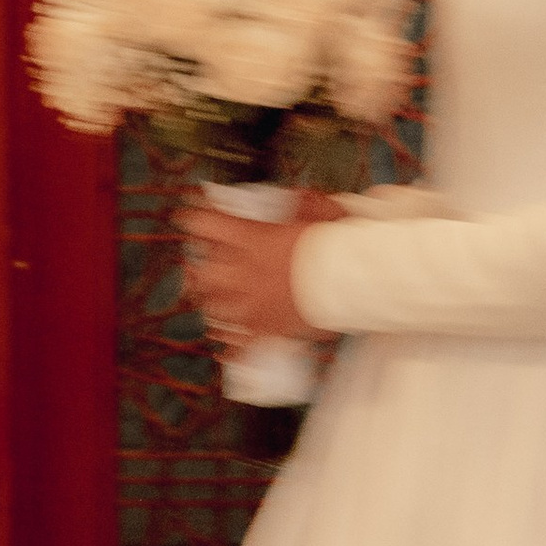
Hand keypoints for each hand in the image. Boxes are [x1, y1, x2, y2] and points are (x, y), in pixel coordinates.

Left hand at [177, 192, 346, 356]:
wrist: (356, 279)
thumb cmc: (338, 245)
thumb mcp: (319, 209)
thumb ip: (301, 202)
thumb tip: (295, 197)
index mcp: (253, 241)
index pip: (208, 224)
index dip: (196, 218)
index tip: (190, 215)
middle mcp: (245, 273)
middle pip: (203, 271)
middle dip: (197, 266)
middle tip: (197, 262)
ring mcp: (253, 305)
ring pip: (214, 308)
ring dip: (210, 301)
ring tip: (210, 299)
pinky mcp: (267, 330)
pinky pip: (239, 345)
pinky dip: (230, 347)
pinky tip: (225, 346)